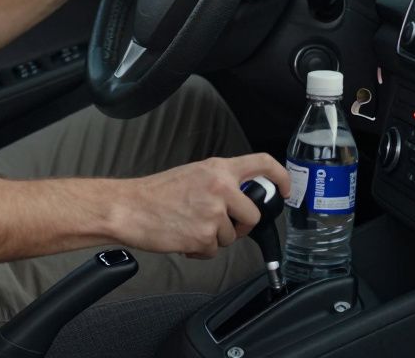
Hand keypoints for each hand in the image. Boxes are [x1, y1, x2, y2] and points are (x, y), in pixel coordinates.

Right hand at [112, 154, 289, 259]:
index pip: (263, 164)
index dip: (281, 177)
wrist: (129, 208)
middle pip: (253, 215)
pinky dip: (201, 250)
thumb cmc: (155, 193)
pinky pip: (214, 250)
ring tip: (190, 227)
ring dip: (214, 238)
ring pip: (232, 236)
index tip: (285, 190)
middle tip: (221, 225)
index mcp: (218, 169)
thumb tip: (239, 197)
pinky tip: (184, 238)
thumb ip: (219, 182)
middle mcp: (221, 188)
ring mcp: (214, 214)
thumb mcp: (193, 174)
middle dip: (240, 226)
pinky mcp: (204, 237)